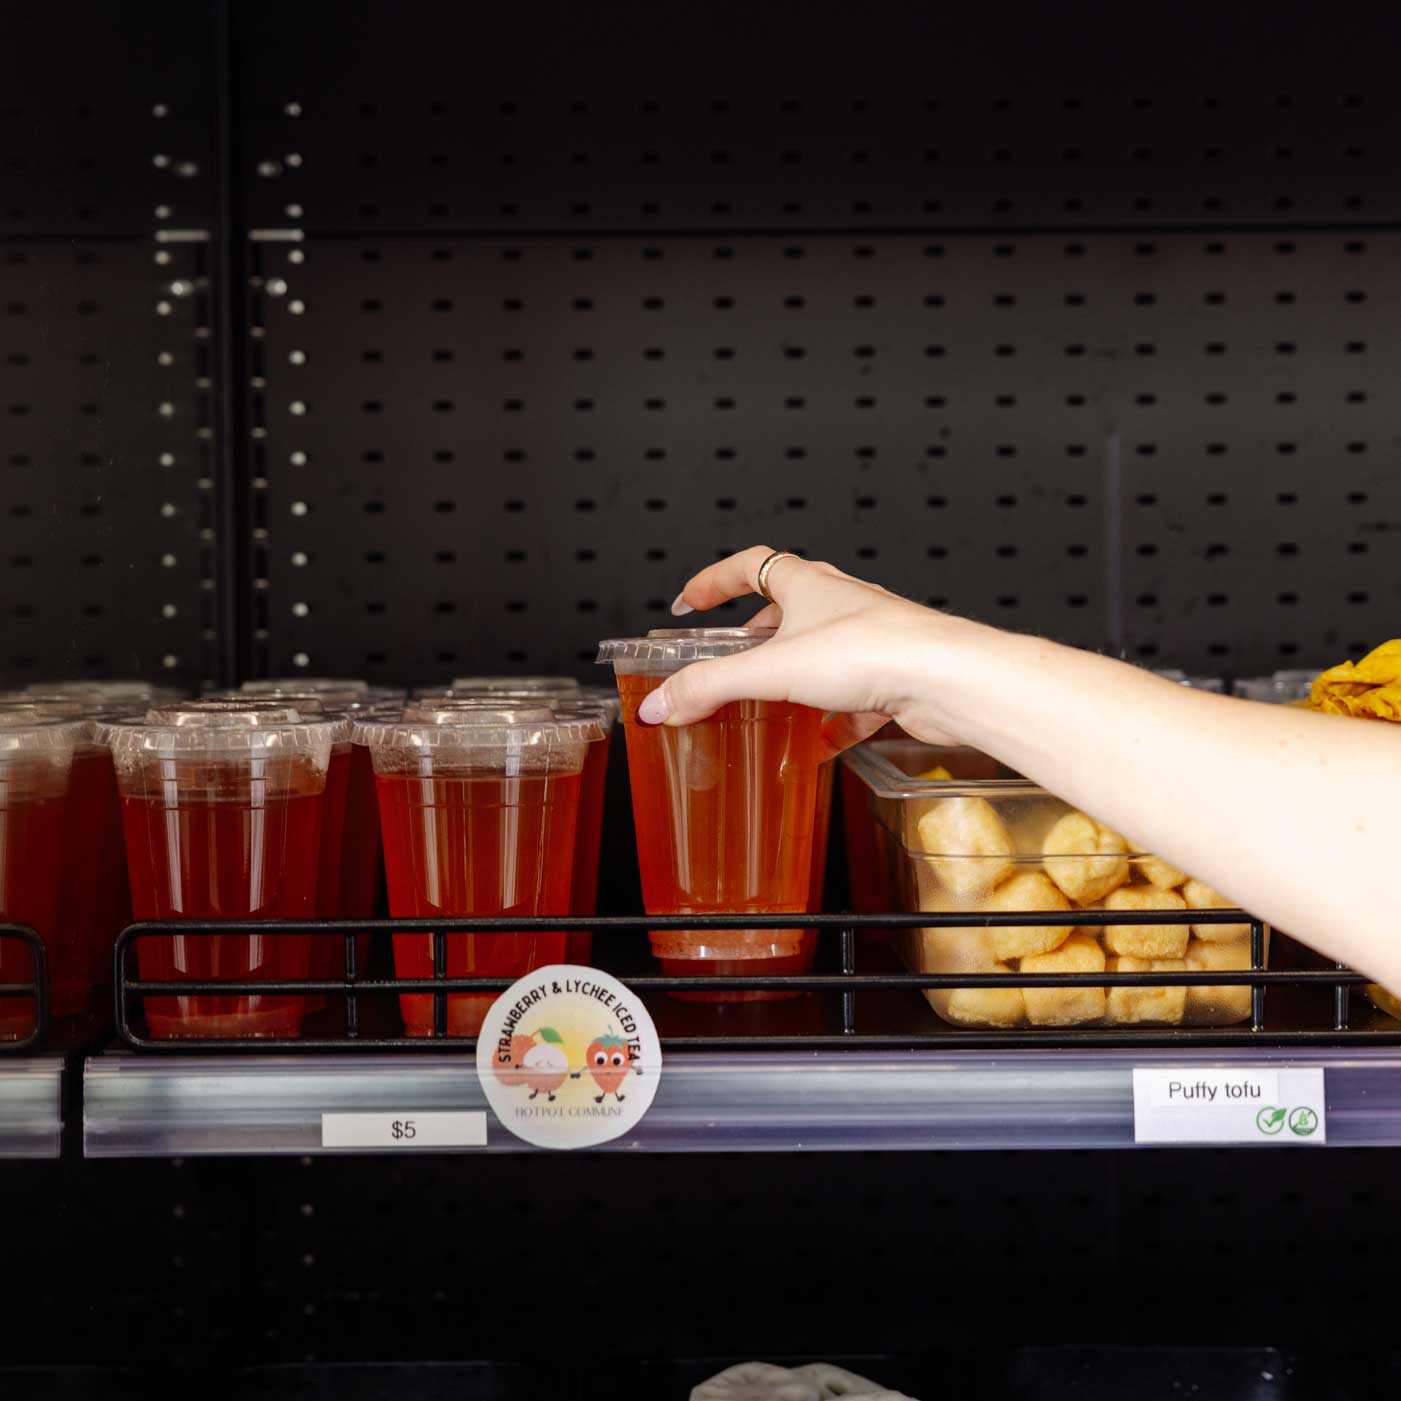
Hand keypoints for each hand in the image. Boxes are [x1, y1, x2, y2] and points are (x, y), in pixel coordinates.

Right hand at [640, 546, 974, 757]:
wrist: (947, 679)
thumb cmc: (875, 651)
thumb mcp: (771, 670)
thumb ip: (709, 686)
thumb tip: (660, 703)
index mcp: (807, 586)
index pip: (750, 566)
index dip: (715, 581)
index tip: (690, 603)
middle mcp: (840, 606)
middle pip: (786, 611)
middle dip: (752, 638)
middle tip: (727, 664)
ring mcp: (869, 642)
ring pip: (819, 657)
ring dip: (790, 680)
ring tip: (767, 708)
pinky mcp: (892, 680)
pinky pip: (852, 701)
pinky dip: (829, 722)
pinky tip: (817, 746)